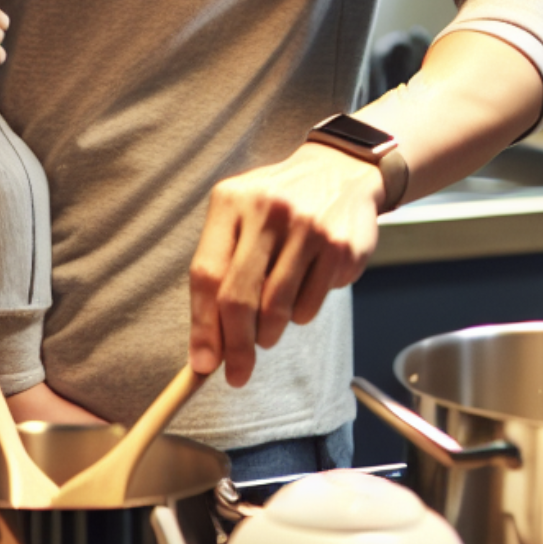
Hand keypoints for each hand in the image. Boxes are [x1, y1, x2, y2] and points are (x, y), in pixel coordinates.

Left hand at [188, 143, 382, 386]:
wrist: (339, 170)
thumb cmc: (277, 205)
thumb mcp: (240, 215)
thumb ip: (220, 268)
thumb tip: (206, 340)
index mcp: (229, 202)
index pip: (206, 274)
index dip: (202, 325)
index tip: (202, 363)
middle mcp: (266, 211)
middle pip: (240, 297)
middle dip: (236, 346)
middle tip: (237, 373)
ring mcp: (307, 227)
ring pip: (279, 307)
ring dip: (271, 332)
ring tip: (270, 329)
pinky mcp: (341, 245)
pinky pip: (314, 304)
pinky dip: (303, 313)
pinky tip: (304, 292)